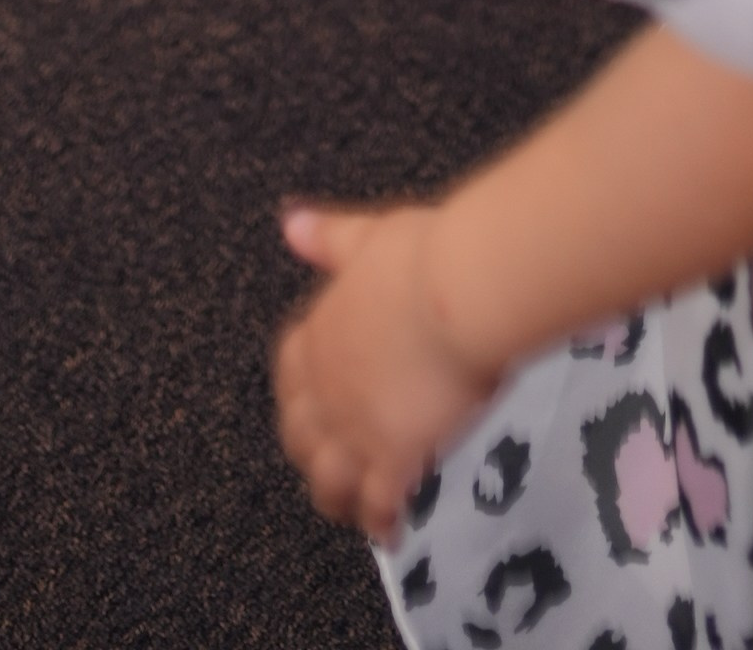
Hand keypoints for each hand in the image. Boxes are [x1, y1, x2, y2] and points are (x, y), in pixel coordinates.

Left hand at [274, 199, 502, 538]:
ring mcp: (357, 427)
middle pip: (302, 437)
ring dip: (338, 498)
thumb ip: (330, 239)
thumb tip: (290, 222)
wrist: (462, 293)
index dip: (300, 392)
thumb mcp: (370, 236)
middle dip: (313, 454)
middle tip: (332, 467)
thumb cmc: (426, 256)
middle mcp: (328, 388)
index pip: (291, 371)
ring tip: (355, 512)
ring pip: (329, 481)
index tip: (312, 401)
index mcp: (320, 333)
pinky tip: (392, 531)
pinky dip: (381, 520)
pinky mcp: (394, 457)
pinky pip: (378, 503)